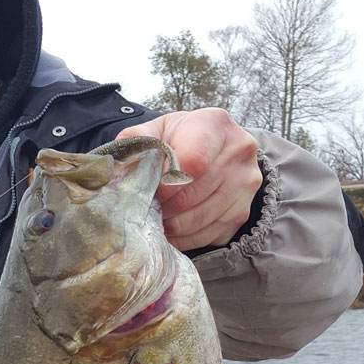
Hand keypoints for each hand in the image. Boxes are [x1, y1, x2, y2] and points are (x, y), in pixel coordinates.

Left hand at [116, 108, 261, 249]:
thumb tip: (119, 157)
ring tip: (154, 220)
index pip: (192, 162)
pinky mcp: (241, 212)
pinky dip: (183, 238)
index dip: (165, 183)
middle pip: (194, 194)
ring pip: (199, 219)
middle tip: (145, 210)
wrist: (214, 152)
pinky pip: (207, 235)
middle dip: (164, 206)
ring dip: (170, 225)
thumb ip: (139, 140)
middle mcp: (239, 152)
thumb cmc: (180, 141)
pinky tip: (169, 230)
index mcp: (215, 125)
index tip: (149, 191)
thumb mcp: (159, 131)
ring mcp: (245, 185)